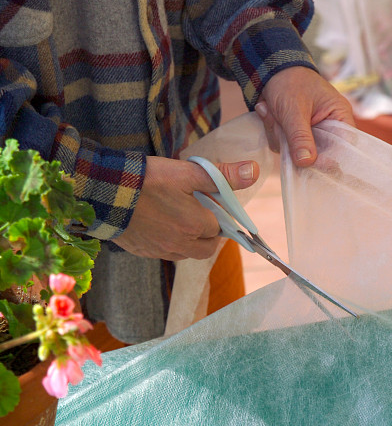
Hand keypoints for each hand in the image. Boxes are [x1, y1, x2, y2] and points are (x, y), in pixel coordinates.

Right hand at [115, 156, 258, 259]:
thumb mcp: (188, 172)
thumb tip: (253, 172)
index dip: (219, 214)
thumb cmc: (148, 180)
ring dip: (190, 240)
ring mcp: (161, 251)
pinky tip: (160, 224)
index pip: (222, 227)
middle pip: (208, 247)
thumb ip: (222, 176)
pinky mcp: (144, 252)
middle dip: (210, 233)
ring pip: (187, 252)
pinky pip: (166, 253)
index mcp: (196, 226)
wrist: (103, 192)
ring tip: (179, 216)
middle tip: (199, 212)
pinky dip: (170, 242)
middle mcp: (181, 245)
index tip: (211, 202)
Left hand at [255, 66, 354, 165]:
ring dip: (279, 136)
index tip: (311, 162)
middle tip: (280, 126)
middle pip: (319, 154)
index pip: (344, 146)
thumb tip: (306, 163)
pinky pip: (286, 148)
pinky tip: (268, 114)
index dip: (330, 158)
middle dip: (295, 144)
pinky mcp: (297, 136)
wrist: (269, 69)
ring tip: (271, 113)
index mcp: (339, 116)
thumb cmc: (289, 82)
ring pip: (297, 153)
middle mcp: (329, 127)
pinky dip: (274, 133)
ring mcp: (311, 133)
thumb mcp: (294, 110)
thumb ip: (300, 137)